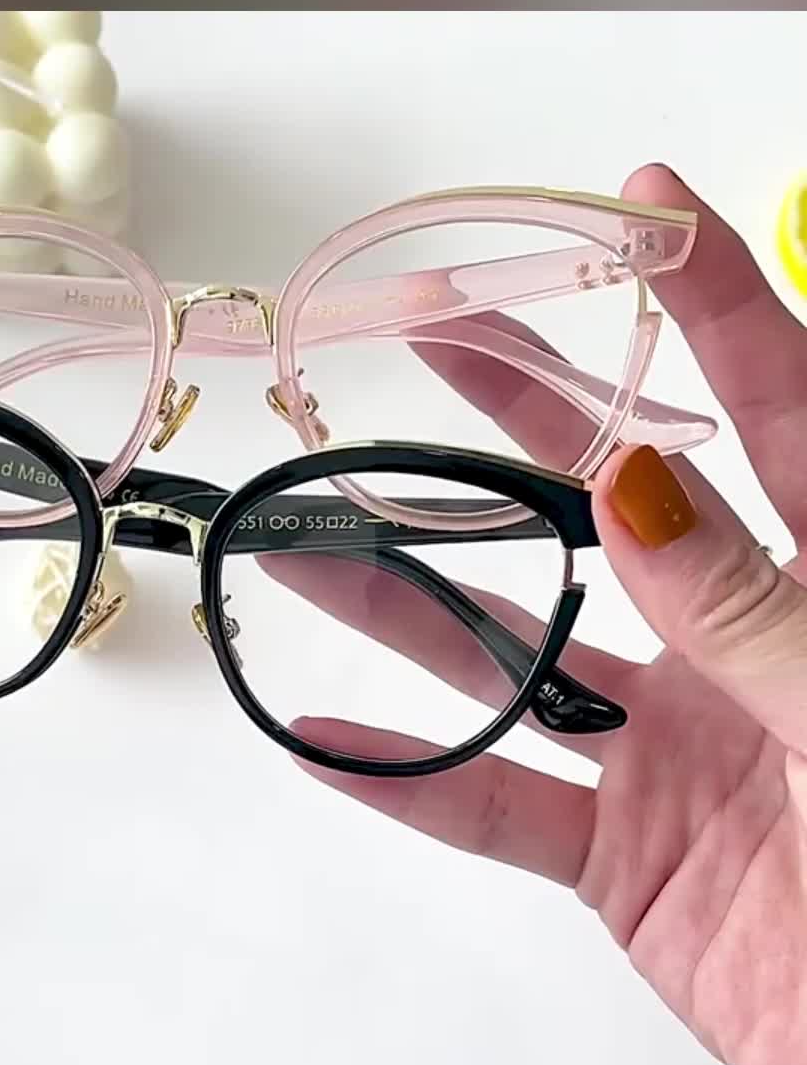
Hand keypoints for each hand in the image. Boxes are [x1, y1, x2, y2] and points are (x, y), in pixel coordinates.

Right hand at [295, 167, 806, 1064]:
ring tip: (305, 538)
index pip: (779, 410)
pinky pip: (501, 810)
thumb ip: (758, 611)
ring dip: (408, 599)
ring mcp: (682, 752)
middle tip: (426, 333)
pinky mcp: (633, 860)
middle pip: (616, 504)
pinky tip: (325, 735)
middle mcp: (748, 646)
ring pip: (523, 652)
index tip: (641, 204)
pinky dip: (412, 781)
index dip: (710, 302)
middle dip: (516, 415)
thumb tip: (641, 484)